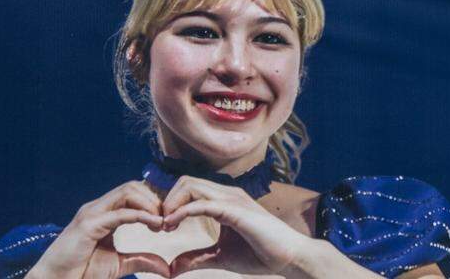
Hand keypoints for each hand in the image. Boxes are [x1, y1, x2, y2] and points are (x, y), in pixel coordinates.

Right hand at [29, 181, 168, 278]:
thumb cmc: (81, 272)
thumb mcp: (118, 265)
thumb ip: (140, 261)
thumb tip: (165, 268)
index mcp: (104, 213)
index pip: (134, 192)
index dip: (154, 201)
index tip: (169, 220)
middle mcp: (98, 207)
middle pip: (133, 186)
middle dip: (155, 199)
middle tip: (168, 220)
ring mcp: (91, 213)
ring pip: (127, 191)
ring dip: (149, 204)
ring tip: (161, 222)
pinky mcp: (88, 225)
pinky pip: (119, 213)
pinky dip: (140, 215)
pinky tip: (154, 225)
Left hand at [161, 176, 314, 276]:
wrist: (290, 257)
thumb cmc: (261, 254)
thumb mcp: (220, 257)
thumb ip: (196, 258)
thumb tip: (172, 267)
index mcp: (222, 199)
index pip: (188, 187)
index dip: (170, 202)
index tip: (161, 225)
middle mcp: (226, 192)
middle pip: (184, 181)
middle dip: (166, 199)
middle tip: (159, 224)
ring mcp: (231, 198)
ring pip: (190, 185)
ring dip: (172, 203)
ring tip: (165, 224)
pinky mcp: (235, 209)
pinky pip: (202, 203)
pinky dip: (183, 211)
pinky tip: (173, 223)